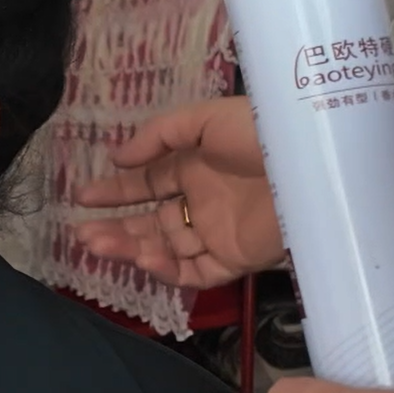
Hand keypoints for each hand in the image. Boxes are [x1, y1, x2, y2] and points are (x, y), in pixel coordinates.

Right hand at [71, 96, 282, 288]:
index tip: (81, 197)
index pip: (146, 185)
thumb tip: (118, 160)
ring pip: (165, 249)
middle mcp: (202, 203)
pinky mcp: (235, 259)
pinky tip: (145, 260)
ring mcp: (217, 233)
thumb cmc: (260, 134)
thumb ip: (158, 137)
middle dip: (114, 228)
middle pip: (149, 223)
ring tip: (98, 245)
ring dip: (130, 249)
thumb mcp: (204, 120)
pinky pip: (196, 272)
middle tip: (82, 234)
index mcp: (195, 168)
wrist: (312, 167)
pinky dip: (168, 272)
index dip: (114, 192)